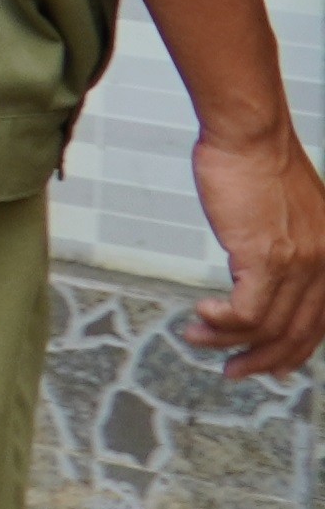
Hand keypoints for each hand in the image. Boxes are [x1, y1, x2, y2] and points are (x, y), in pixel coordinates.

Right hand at [185, 127, 324, 378]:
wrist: (251, 136)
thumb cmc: (258, 164)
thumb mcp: (286, 213)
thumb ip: (286, 247)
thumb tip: (259, 272)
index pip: (319, 323)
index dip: (293, 353)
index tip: (267, 366)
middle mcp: (324, 265)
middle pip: (298, 334)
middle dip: (262, 361)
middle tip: (233, 371)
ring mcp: (298, 264)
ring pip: (268, 328)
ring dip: (227, 341)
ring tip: (196, 338)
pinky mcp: (266, 258)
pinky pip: (247, 313)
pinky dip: (221, 323)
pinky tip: (201, 315)